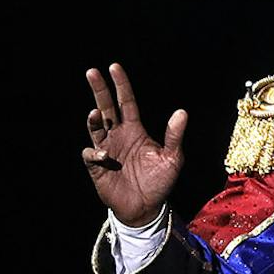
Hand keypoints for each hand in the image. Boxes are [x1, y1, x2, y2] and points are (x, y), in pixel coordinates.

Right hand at [82, 63, 187, 226]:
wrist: (148, 206)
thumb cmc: (160, 181)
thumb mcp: (173, 158)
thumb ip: (174, 136)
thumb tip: (182, 112)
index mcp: (135, 130)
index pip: (125, 102)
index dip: (121, 85)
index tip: (114, 67)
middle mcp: (118, 135)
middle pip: (106, 107)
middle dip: (99, 90)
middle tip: (93, 72)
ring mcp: (106, 149)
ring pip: (95, 127)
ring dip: (94, 119)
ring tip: (96, 113)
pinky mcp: (97, 166)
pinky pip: (91, 155)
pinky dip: (95, 153)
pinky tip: (104, 156)